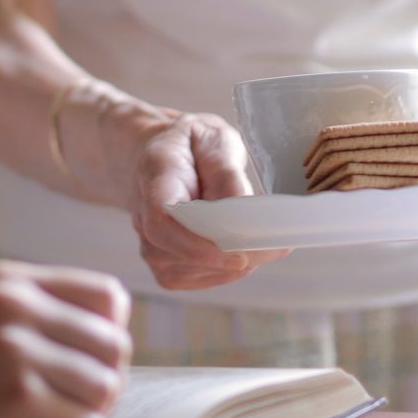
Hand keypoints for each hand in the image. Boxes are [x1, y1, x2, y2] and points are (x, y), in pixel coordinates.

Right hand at [0, 261, 130, 417]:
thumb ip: (41, 321)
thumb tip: (120, 342)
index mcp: (8, 280)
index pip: (109, 297)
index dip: (101, 342)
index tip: (65, 372)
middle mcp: (13, 303)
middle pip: (115, 346)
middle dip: (94, 388)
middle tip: (46, 410)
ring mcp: (15, 347)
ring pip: (106, 388)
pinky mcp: (17, 397)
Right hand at [103, 104, 290, 290]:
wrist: (163, 156)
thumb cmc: (192, 146)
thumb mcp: (213, 139)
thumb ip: (225, 170)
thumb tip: (241, 208)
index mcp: (154, 175)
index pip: (161, 219)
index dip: (195, 245)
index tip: (236, 256)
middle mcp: (142, 213)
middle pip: (176, 251)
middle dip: (229, 256)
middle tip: (275, 248)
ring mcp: (148, 241)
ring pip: (186, 270)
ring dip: (229, 265)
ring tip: (263, 246)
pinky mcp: (161, 261)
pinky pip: (191, 278)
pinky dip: (222, 272)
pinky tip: (240, 253)